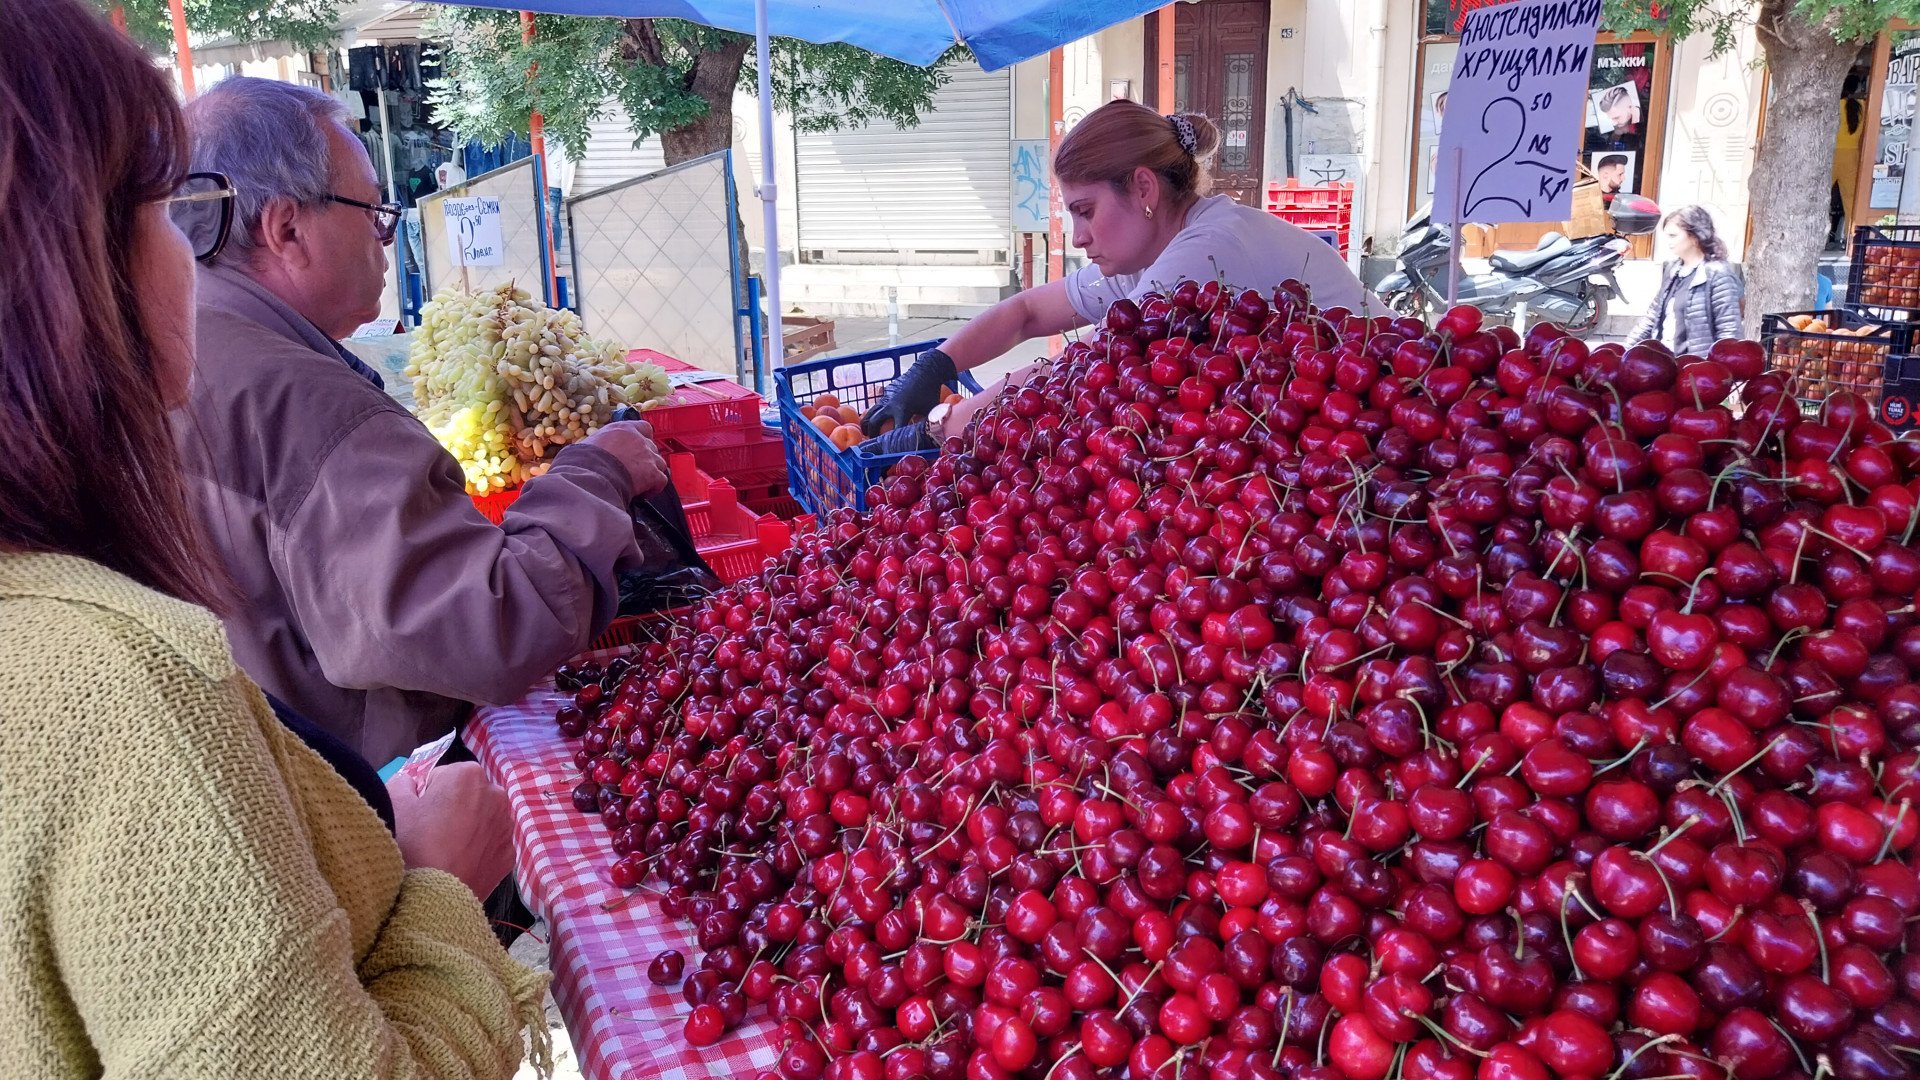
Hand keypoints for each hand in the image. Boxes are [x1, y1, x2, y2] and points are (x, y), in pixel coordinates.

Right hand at [386, 761, 515, 899]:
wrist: (435, 895)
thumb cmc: (413, 842)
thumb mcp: (396, 804)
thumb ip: (403, 783)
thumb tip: (410, 782)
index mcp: (469, 775)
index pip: (443, 778)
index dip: (427, 795)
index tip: (419, 815)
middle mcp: (496, 795)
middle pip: (468, 797)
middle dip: (452, 808)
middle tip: (431, 834)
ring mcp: (506, 826)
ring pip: (482, 820)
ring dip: (468, 828)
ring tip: (445, 851)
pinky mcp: (509, 855)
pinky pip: (490, 845)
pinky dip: (478, 851)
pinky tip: (460, 864)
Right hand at [583, 419, 667, 494]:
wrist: (591, 475)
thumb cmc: (583, 461)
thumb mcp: (590, 443)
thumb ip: (602, 443)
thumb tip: (595, 451)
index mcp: (624, 429)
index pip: (644, 428)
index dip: (644, 438)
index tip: (638, 448)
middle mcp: (639, 439)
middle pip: (652, 448)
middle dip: (646, 459)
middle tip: (635, 470)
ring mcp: (648, 456)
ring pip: (660, 463)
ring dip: (652, 472)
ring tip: (639, 482)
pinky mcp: (653, 474)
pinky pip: (661, 480)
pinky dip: (654, 487)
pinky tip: (643, 493)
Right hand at [861, 348, 956, 436]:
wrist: (925, 371)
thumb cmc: (930, 392)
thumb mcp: (930, 411)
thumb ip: (926, 425)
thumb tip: (927, 439)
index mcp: (902, 410)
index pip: (894, 431)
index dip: (892, 443)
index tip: (889, 450)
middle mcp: (890, 404)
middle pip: (874, 422)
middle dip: (872, 433)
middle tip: (872, 442)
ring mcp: (886, 397)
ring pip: (870, 412)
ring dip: (867, 423)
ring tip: (865, 432)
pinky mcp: (885, 392)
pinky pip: (876, 405)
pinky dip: (874, 413)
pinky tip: (876, 419)